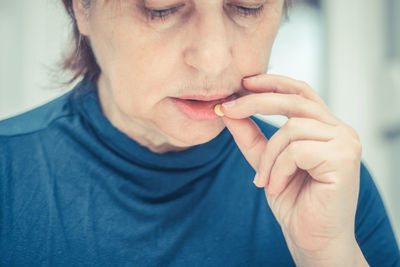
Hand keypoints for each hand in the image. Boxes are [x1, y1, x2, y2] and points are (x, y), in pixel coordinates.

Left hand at [218, 74, 367, 265]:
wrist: (311, 238)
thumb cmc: (293, 200)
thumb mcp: (265, 161)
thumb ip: (249, 135)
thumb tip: (227, 109)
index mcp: (324, 127)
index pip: (300, 92)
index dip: (272, 83)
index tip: (243, 82)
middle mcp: (339, 129)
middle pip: (294, 101)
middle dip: (255, 102)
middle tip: (226, 110)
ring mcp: (345, 142)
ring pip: (291, 129)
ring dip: (268, 157)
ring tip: (264, 181)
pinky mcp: (344, 158)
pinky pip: (296, 150)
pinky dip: (278, 170)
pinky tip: (277, 187)